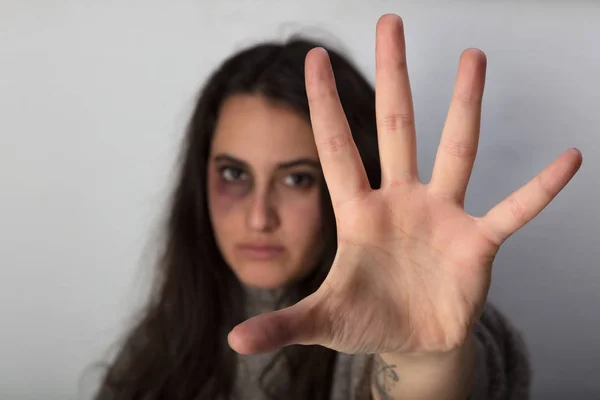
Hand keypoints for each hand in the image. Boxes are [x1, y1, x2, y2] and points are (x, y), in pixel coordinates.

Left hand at [228, 14, 581, 356]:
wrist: (411, 341)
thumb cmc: (366, 320)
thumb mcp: (321, 321)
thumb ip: (281, 325)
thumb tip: (234, 341)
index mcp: (358, 213)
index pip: (336, 147)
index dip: (323, 103)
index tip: (311, 57)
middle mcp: (400, 202)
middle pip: (395, 126)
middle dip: (392, 75)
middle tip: (391, 22)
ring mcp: (440, 217)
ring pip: (455, 150)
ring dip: (465, 105)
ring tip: (473, 57)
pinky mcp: (476, 243)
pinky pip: (512, 210)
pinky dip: (538, 189)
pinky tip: (568, 158)